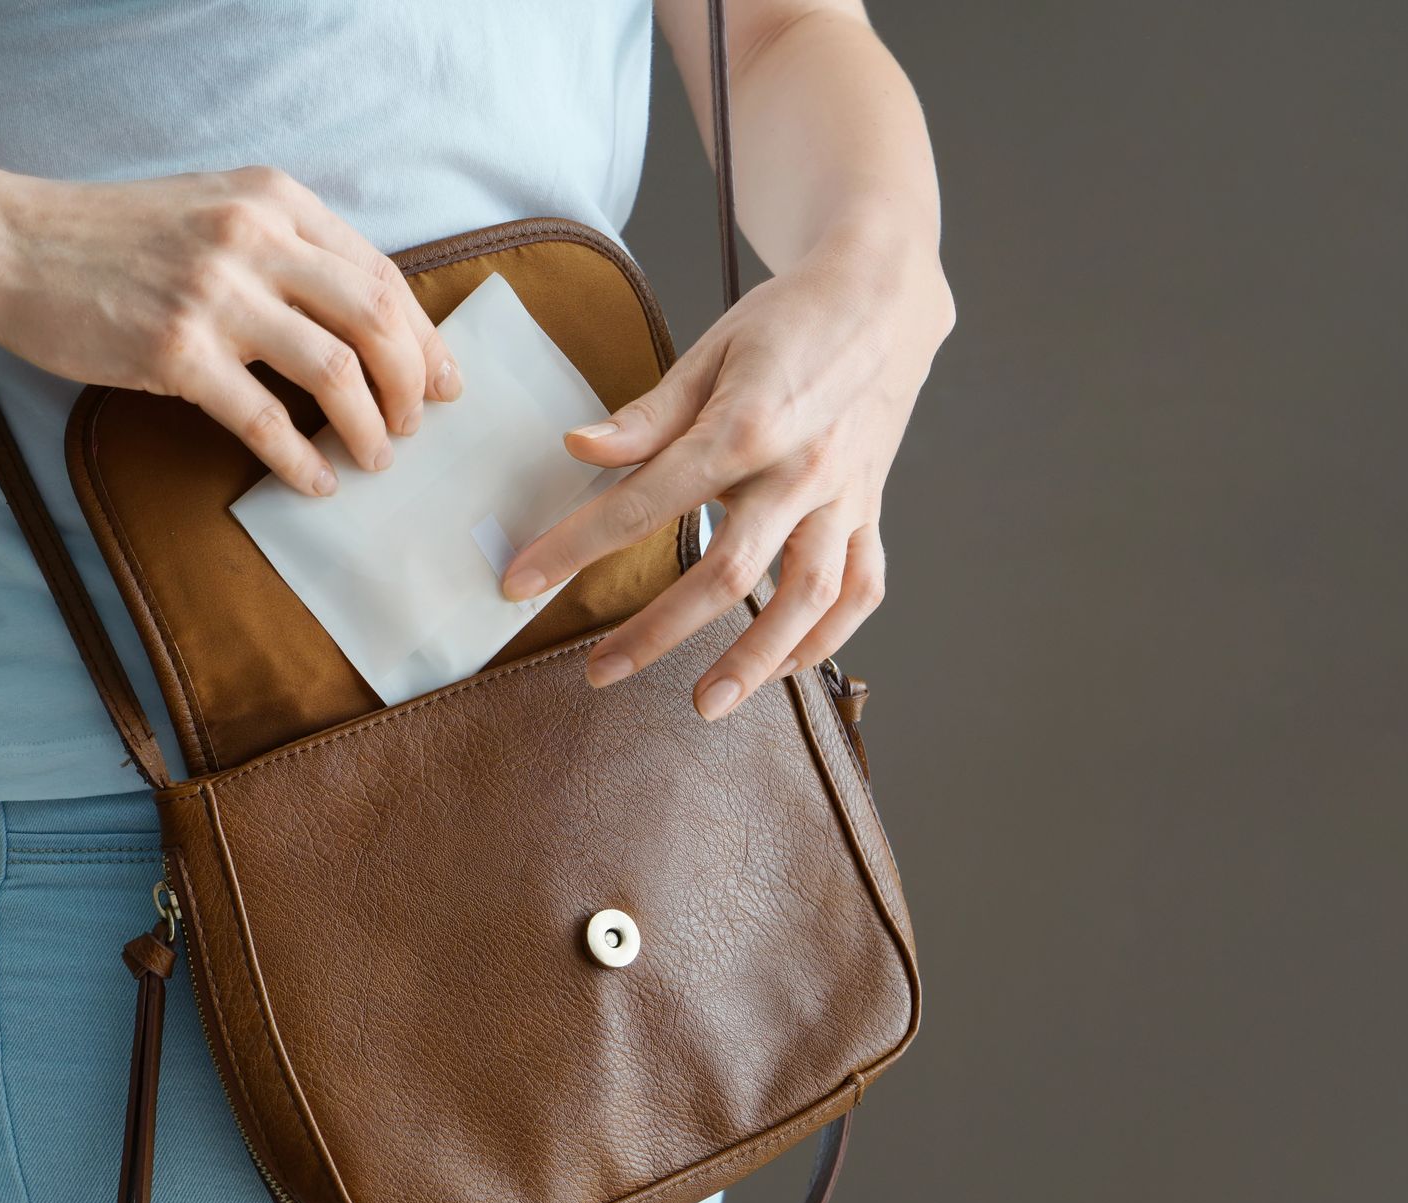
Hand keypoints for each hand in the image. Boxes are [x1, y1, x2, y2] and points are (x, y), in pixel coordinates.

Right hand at [0, 165, 460, 494]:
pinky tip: (316, 481)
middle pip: (377, 320)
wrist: (8, 242)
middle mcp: (255, 238)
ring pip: (336, 370)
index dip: (424, 338)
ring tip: (374, 458)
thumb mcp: (216, 213)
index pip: (383, 274)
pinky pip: (264, 419)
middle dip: (411, 385)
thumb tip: (365, 323)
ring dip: (369, 427)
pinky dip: (302, 459)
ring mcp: (214, 294)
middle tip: (412, 427)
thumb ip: (287, 249)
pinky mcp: (174, 350)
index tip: (444, 382)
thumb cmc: (115, 237)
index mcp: (276, 200)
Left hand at [501, 227, 952, 718]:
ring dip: (756, 659)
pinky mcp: (871, 507)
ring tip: (704, 703)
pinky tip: (785, 666)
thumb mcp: (710, 349)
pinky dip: (826, 636)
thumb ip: (648, 415)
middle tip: (599, 671)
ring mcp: (843, 495)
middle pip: (726, 571)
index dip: (579, 547)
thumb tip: (580, 449)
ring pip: (806, 597)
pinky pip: (860, 587)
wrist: (884, 294)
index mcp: (747, 425)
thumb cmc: (787, 319)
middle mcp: (800, 470)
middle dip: (657, 631)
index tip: (523, 581)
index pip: (646, 502)